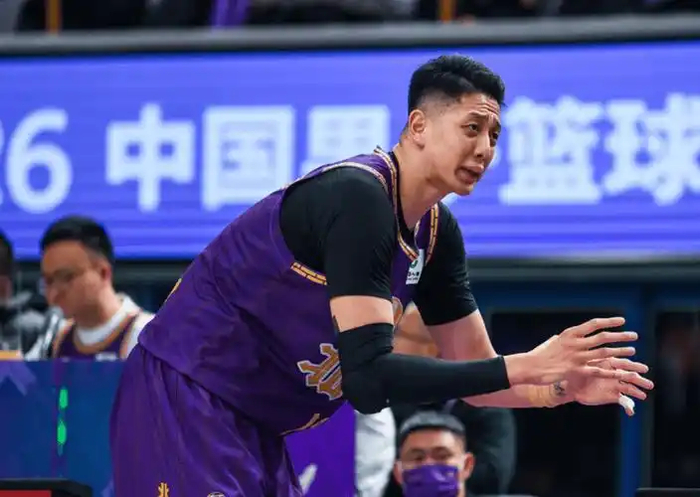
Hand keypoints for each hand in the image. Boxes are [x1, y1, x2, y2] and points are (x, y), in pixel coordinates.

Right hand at [505, 317, 637, 385]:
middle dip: (620, 336)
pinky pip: (597, 370)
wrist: (530, 367)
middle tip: (633, 335)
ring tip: (632, 351)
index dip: (609, 322)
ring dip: (620, 352)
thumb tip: (574, 335)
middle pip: (603, 337)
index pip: (593, 324)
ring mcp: (576, 357)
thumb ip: (566, 339)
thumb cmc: (540, 355)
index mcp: (570, 334)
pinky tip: (621, 372)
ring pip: (604, 352)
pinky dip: (611, 371)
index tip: (622, 321)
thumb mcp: (553, 342)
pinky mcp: (576, 370)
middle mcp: (575, 343)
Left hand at [568, 358, 654, 415]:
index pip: (623, 363)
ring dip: (637, 392)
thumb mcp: (581, 367)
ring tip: (643, 396)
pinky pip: (624, 401)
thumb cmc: (574, 372)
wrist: (570, 386)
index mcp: (608, 363)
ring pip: (629, 388)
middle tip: (649, 384)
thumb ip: (588, 363)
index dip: (633, 367)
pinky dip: (629, 407)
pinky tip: (630, 412)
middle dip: (639, 380)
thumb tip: (590, 352)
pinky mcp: (613, 396)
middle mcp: (614, 374)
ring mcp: (614, 385)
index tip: (644, 369)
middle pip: (629, 376)